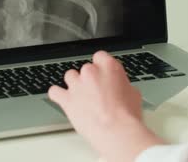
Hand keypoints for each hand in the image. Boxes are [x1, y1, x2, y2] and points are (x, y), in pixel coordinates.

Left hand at [48, 51, 164, 161]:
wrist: (116, 131)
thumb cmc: (127, 115)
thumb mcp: (133, 93)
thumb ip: (121, 84)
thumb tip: (120, 88)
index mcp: (109, 67)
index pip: (100, 56)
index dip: (101, 66)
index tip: (102, 74)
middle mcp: (91, 72)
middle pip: (85, 68)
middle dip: (89, 79)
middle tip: (96, 92)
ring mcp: (77, 85)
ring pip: (70, 76)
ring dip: (75, 84)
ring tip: (81, 96)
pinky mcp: (66, 99)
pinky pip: (55, 91)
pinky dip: (57, 94)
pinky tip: (61, 98)